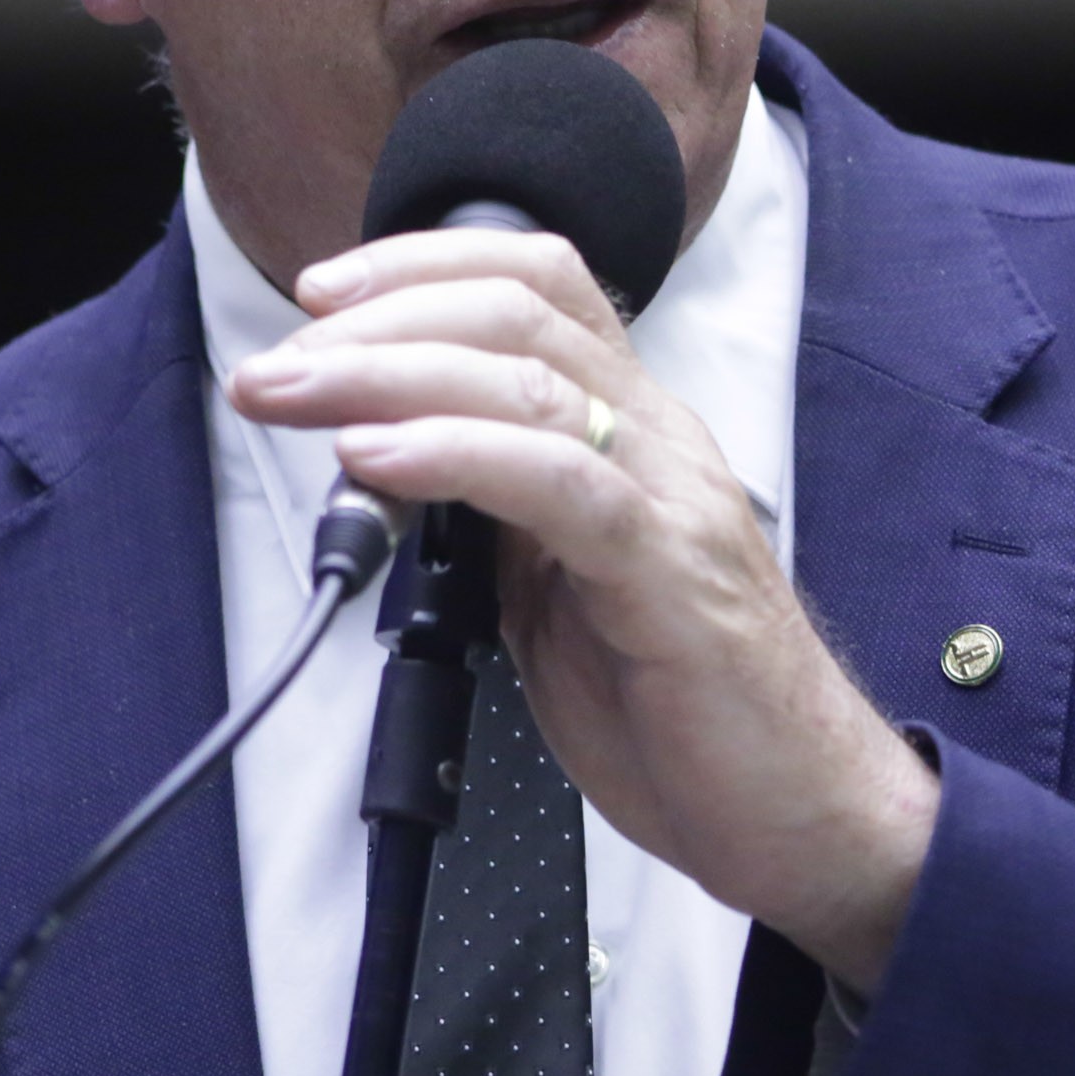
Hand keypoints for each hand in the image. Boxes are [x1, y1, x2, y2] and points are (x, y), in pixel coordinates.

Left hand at [225, 228, 936, 990]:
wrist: (800, 810)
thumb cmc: (679, 705)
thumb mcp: (554, 585)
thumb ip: (489, 515)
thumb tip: (378, 465)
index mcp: (632, 430)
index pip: (538, 285)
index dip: (424, 265)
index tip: (321, 297)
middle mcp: (657, 438)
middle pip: (515, 313)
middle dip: (376, 319)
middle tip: (274, 365)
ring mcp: (671, 497)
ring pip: (525, 380)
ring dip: (385, 374)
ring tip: (292, 394)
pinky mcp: (670, 572)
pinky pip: (557, 483)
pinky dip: (452, 454)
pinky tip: (374, 456)